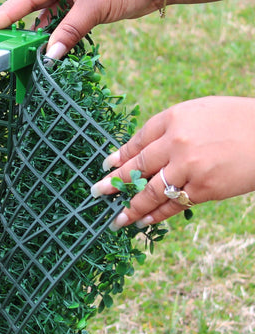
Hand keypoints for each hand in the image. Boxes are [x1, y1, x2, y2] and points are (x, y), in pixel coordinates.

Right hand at [0, 0, 165, 58]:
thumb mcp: (94, 9)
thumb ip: (68, 32)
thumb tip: (50, 56)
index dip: (5, 13)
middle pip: (32, 3)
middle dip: (14, 20)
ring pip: (47, 13)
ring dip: (39, 30)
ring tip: (18, 47)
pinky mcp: (82, 0)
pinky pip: (61, 17)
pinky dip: (55, 31)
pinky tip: (48, 45)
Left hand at [90, 96, 254, 228]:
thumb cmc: (235, 121)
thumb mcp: (199, 113)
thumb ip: (170, 130)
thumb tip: (140, 151)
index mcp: (173, 119)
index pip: (138, 141)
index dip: (121, 156)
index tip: (107, 165)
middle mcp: (177, 142)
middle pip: (137, 167)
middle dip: (115, 182)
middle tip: (97, 192)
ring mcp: (189, 167)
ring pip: (151, 191)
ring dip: (131, 207)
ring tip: (116, 218)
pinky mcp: (205, 187)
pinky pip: (174, 204)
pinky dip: (157, 215)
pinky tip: (144, 221)